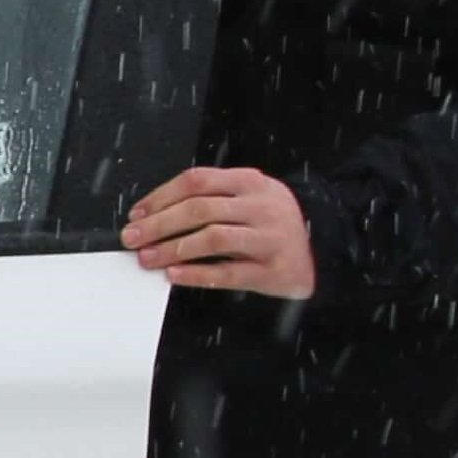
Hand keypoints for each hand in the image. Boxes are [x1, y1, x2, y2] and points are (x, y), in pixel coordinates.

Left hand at [126, 166, 316, 297]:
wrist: (326, 247)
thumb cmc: (273, 222)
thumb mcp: (251, 197)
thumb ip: (212, 198)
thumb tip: (154, 215)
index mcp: (250, 182)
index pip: (197, 181)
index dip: (161, 197)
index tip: (136, 214)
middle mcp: (261, 206)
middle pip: (199, 209)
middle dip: (159, 224)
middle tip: (131, 238)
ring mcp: (270, 238)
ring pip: (213, 238)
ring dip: (173, 249)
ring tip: (147, 258)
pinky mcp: (275, 270)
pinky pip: (230, 272)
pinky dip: (198, 274)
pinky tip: (175, 275)